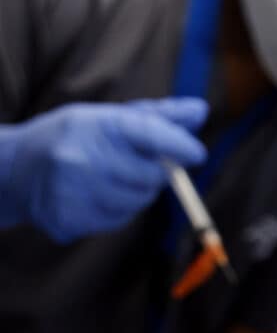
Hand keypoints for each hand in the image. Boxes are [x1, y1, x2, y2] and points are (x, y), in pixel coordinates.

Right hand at [0, 98, 208, 242]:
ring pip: (138, 201)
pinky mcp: (68, 220)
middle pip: (151, 175)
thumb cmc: (72, 137)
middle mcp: (82, 158)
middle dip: (159, 173)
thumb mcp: (108, 117)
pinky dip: (118, 210)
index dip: (180, 145)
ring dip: (139, 193)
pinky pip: (118, 221)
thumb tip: (200, 111)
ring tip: (113, 178)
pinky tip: (98, 195)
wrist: (13, 169)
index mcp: (95, 125)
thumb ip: (158, 116)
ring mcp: (73, 192)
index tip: (197, 153)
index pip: (150, 133)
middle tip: (145, 166)